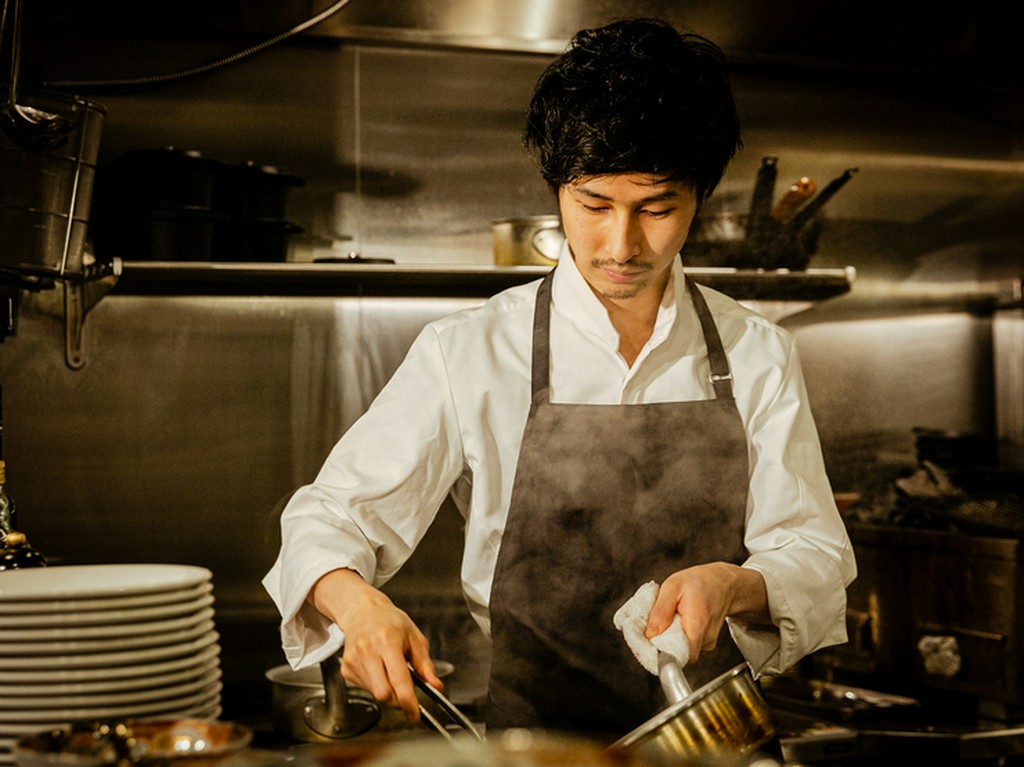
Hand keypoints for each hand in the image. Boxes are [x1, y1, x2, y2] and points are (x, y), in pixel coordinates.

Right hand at [310, 568, 441, 721]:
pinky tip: (379, 670)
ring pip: (374, 694)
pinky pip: (365, 689)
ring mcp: (354, 660)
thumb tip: (435, 685)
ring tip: (391, 671)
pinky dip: (376, 686)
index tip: (415, 714)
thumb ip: (425, 664)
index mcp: (387, 641)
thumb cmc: (390, 621)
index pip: (399, 680)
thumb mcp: (414, 637)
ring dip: (388, 692)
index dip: (409, 702)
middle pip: (383, 693)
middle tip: (407, 695)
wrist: (363, 611)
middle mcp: (368, 651)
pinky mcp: (346, 668)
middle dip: (398, 701)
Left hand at [644, 563, 767, 662]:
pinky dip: (681, 634)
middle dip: (665, 642)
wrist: (724, 582)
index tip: (652, 642)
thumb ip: (660, 611)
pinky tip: (683, 619)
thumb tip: (649, 634)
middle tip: (662, 621)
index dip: (662, 653)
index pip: (679, 656)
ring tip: (675, 616)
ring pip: (683, 649)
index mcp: (697, 625)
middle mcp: (706, 638)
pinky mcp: (707, 642)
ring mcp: (708, 642)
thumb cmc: (699, 582)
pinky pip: (689, 644)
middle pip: (679, 654)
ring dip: (673, 636)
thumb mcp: (672, 586)